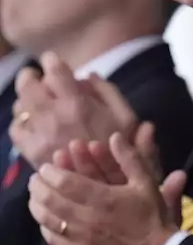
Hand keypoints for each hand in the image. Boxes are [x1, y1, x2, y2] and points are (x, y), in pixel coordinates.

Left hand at [9, 54, 137, 167]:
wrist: (103, 184)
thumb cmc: (118, 149)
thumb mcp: (126, 116)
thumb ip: (107, 91)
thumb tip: (88, 75)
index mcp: (78, 103)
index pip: (55, 70)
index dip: (52, 61)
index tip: (53, 60)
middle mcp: (54, 116)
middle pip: (28, 85)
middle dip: (30, 76)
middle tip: (35, 76)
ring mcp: (39, 134)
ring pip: (20, 106)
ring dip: (26, 100)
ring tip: (37, 101)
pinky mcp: (31, 151)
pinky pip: (16, 129)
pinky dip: (20, 122)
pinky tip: (33, 124)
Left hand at [27, 133, 185, 244]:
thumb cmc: (151, 214)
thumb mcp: (146, 182)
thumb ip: (130, 158)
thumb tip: (114, 136)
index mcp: (104, 198)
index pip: (67, 183)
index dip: (53, 172)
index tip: (47, 165)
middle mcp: (88, 218)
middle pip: (52, 200)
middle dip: (40, 186)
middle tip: (36, 177)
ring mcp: (81, 237)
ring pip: (48, 219)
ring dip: (37, 204)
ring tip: (35, 194)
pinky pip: (54, 239)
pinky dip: (44, 226)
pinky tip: (44, 218)